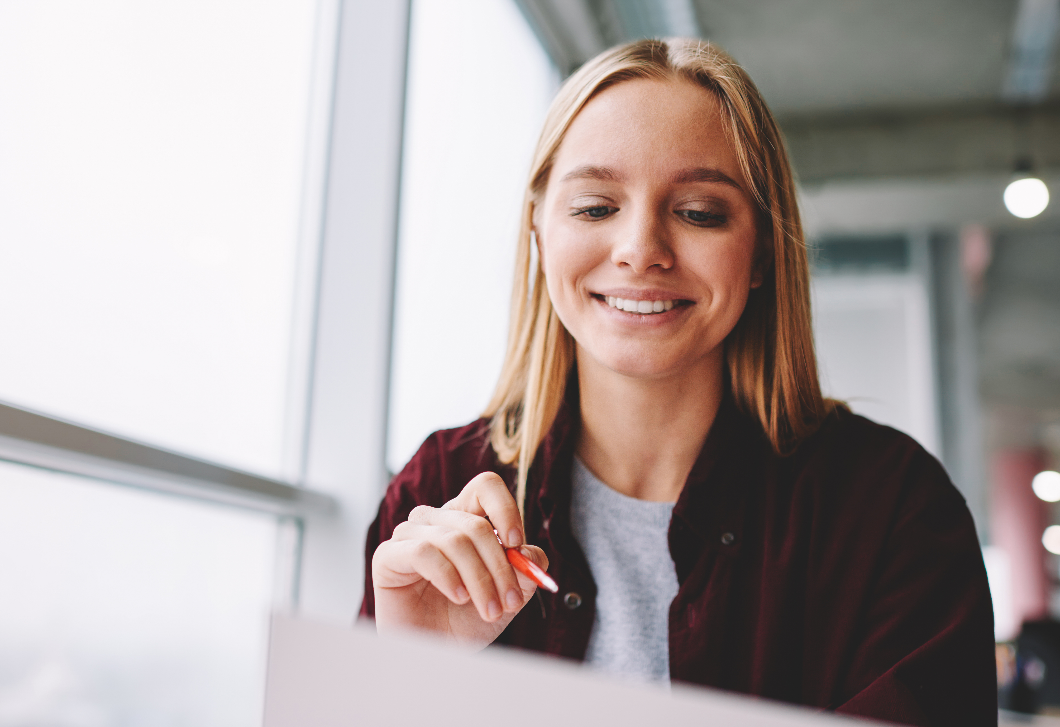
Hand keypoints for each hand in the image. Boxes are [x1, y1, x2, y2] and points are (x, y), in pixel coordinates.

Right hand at [372, 472, 548, 647]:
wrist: (433, 652)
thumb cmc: (466, 620)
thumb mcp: (506, 596)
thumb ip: (524, 572)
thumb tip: (532, 554)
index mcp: (464, 518)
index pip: (485, 486)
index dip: (504, 508)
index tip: (516, 543)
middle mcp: (435, 520)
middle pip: (475, 524)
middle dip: (499, 566)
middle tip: (510, 601)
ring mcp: (409, 535)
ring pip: (453, 540)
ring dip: (479, 579)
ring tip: (489, 610)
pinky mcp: (388, 556)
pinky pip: (422, 552)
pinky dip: (447, 576)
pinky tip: (458, 597)